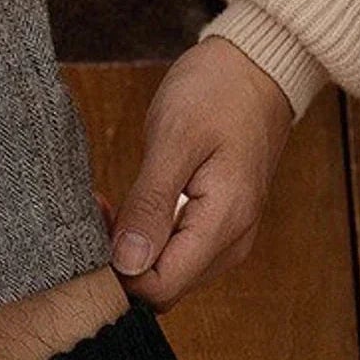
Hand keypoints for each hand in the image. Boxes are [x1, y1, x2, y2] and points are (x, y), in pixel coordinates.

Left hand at [110, 37, 292, 310]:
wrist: (257, 70)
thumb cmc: (218, 93)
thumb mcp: (175, 139)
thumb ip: (151, 205)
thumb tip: (127, 264)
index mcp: (223, 225)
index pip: (161, 288)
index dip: (121, 269)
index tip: (101, 220)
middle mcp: (231, 246)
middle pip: (164, 289)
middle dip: (124, 261)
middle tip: (102, 208)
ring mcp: (227, 241)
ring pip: (168, 275)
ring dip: (134, 251)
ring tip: (115, 205)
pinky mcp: (218, 231)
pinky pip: (177, 255)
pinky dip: (149, 240)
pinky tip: (136, 208)